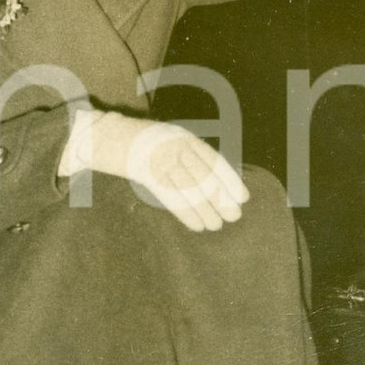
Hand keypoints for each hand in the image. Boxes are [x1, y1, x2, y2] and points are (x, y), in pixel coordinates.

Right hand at [79, 112, 249, 232]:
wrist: (120, 139)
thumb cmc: (157, 145)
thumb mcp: (179, 141)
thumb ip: (198, 158)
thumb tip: (224, 184)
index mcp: (187, 139)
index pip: (215, 162)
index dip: (231, 181)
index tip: (244, 198)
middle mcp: (176, 149)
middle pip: (204, 178)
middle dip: (221, 199)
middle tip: (234, 216)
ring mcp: (161, 162)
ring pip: (189, 190)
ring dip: (205, 211)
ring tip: (216, 225)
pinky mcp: (148, 176)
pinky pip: (171, 198)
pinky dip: (186, 214)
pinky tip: (197, 225)